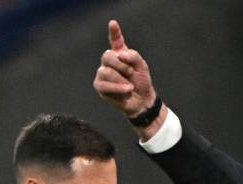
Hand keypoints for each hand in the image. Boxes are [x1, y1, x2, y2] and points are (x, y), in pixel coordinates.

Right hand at [94, 20, 164, 134]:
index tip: (113, 23)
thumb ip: (133, 56)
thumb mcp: (142, 66)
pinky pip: (105, 84)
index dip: (114, 32)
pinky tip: (127, 90)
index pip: (115, 40)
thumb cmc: (141, 82)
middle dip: (122, 65)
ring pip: (107, 71)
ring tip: (129, 85)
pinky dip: (118, 88)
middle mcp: (109, 61)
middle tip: (131, 73)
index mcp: (120, 53)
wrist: (141, 100)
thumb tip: (120, 54)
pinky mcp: (100, 86)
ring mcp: (102, 73)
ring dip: (122, 79)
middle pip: (108, 56)